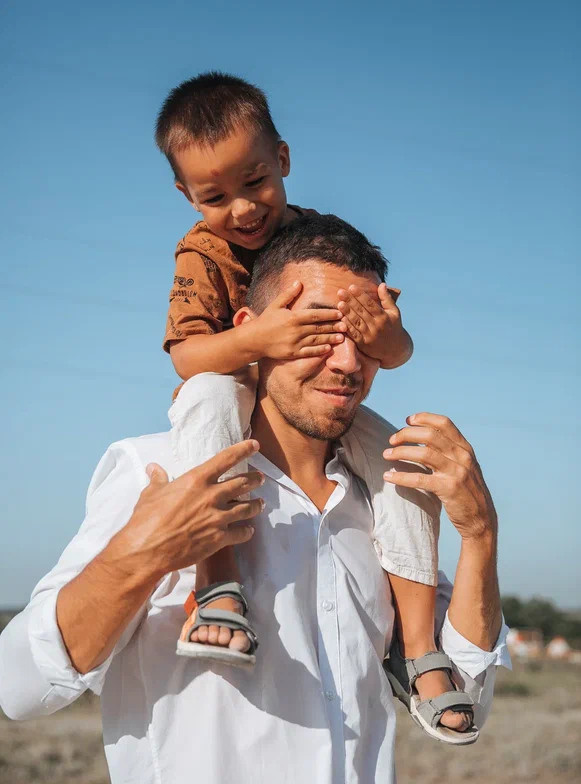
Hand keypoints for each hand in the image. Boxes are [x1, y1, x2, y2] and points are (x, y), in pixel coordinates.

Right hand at [120, 440, 265, 578]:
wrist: (148, 550)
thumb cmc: (146, 520)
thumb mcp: (151, 494)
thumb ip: (158, 479)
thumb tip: (153, 467)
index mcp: (197, 480)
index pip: (225, 459)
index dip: (243, 450)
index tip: (255, 445)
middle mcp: (211, 496)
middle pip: (242, 484)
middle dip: (254, 480)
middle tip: (260, 479)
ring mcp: (218, 518)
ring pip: (246, 508)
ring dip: (256, 505)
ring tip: (261, 503)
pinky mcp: (219, 539)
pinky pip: (240, 532)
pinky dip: (247, 531)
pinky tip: (249, 531)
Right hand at [251, 280, 345, 358]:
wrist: (254, 339)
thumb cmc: (266, 320)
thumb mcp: (276, 305)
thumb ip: (289, 294)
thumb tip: (299, 282)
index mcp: (293, 317)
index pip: (315, 315)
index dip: (329, 314)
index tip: (340, 313)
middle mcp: (296, 330)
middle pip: (319, 328)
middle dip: (334, 326)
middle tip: (347, 325)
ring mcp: (295, 343)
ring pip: (316, 340)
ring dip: (330, 338)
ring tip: (342, 337)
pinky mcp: (293, 353)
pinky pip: (309, 352)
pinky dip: (320, 350)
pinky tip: (329, 348)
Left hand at [336, 283, 411, 367]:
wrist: (395, 350)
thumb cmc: (394, 327)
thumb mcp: (394, 312)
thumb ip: (387, 298)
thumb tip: (382, 284)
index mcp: (384, 317)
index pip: (370, 304)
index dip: (360, 295)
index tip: (351, 287)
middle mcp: (376, 326)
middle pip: (361, 312)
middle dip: (351, 301)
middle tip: (340, 292)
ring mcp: (369, 336)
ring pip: (357, 322)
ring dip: (347, 313)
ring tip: (339, 304)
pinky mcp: (364, 344)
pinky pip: (354, 334)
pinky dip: (348, 327)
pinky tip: (341, 319)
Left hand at [382, 413, 496, 539]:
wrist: (480, 519)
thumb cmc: (466, 491)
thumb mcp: (462, 466)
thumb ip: (447, 451)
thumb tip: (421, 438)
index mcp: (465, 448)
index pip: (444, 423)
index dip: (424, 418)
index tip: (407, 420)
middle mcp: (462, 456)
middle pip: (430, 435)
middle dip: (406, 434)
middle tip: (391, 440)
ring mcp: (457, 472)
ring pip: (424, 454)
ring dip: (401, 452)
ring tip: (386, 455)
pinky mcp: (449, 489)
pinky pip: (420, 479)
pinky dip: (401, 477)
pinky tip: (388, 477)